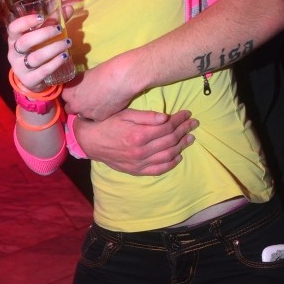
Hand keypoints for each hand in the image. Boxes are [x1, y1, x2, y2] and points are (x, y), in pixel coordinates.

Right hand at [7, 12, 72, 92]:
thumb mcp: (41, 37)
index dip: (25, 21)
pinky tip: (65, 56)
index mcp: (14, 39)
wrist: (32, 79)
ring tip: (67, 43)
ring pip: (35, 58)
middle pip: (25, 42)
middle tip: (60, 29)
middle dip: (44, 34)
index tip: (41, 17)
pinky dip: (55, 63)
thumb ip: (53, 22)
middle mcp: (13, 53)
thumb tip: (68, 8)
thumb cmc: (36, 51)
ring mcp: (20, 68)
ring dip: (54, 48)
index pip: (13, 28)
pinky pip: (43, 71)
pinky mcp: (29, 80)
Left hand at [62, 51, 141, 119]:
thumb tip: (79, 87)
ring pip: (83, 115)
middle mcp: (74, 105)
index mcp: (68, 93)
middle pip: (70, 108)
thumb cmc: (103, 72)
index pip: (64, 97)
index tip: (77, 92)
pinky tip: (106, 105)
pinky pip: (95, 117)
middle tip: (86, 98)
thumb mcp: (84, 75)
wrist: (119, 80)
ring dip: (88, 110)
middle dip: (76, 104)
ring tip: (99, 101)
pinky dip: (99, 113)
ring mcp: (86, 114)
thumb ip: (78, 84)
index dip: (71, 94)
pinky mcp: (98, 118)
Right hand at [74, 108, 198, 175]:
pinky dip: (170, 164)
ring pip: (167, 155)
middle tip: (193, 123)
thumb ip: (146, 116)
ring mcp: (139, 163)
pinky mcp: (136, 170)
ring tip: (190, 138)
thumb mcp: (125, 114)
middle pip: (170, 140)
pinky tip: (178, 157)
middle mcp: (140, 151)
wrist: (91, 141)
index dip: (179, 119)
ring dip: (181, 146)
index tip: (187, 113)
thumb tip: (165, 117)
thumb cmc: (108, 123)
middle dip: (184, 130)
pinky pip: (158, 170)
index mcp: (138, 135)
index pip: (167, 127)